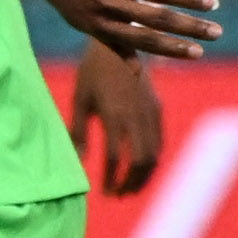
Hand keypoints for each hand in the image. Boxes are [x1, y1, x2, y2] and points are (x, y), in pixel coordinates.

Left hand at [12, 0, 226, 62]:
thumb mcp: (83, 21)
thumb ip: (114, 44)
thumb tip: (137, 73)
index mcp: (98, 23)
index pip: (141, 40)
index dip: (171, 47)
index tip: (199, 52)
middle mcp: (103, 2)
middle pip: (154, 17)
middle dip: (189, 26)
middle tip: (217, 32)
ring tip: (211, 4)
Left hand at [71, 42, 169, 193]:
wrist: (123, 42)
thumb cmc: (92, 71)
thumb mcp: (80, 99)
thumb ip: (78, 131)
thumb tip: (77, 160)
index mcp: (115, 115)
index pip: (116, 157)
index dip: (111, 177)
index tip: (104, 192)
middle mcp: (137, 116)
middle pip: (142, 161)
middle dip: (131, 182)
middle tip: (118, 195)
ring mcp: (150, 113)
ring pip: (155, 154)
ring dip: (144, 175)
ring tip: (129, 188)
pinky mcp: (157, 108)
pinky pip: (159, 141)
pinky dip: (152, 159)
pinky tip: (140, 167)